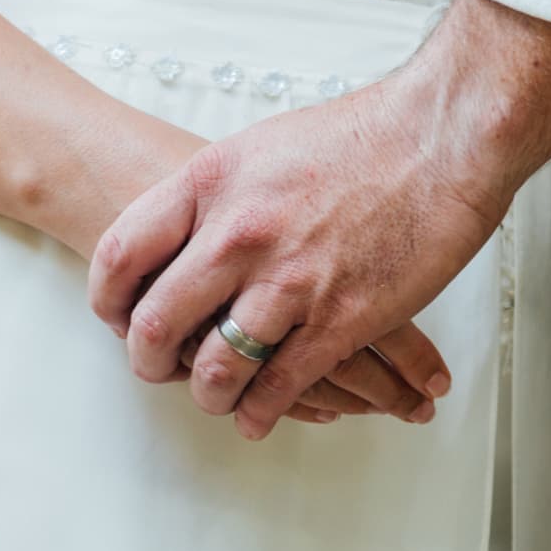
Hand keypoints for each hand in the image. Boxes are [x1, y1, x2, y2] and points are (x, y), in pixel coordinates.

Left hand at [85, 114, 447, 426]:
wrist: (443, 134)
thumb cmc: (361, 135)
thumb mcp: (261, 146)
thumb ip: (216, 193)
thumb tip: (184, 232)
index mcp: (210, 183)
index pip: (121, 253)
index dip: (107, 298)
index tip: (115, 317)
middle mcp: (238, 235)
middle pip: (157, 323)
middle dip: (148, 361)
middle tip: (157, 370)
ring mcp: (288, 281)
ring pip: (215, 368)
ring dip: (207, 395)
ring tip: (213, 398)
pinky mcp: (340, 319)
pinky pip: (280, 386)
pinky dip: (261, 411)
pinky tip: (256, 416)